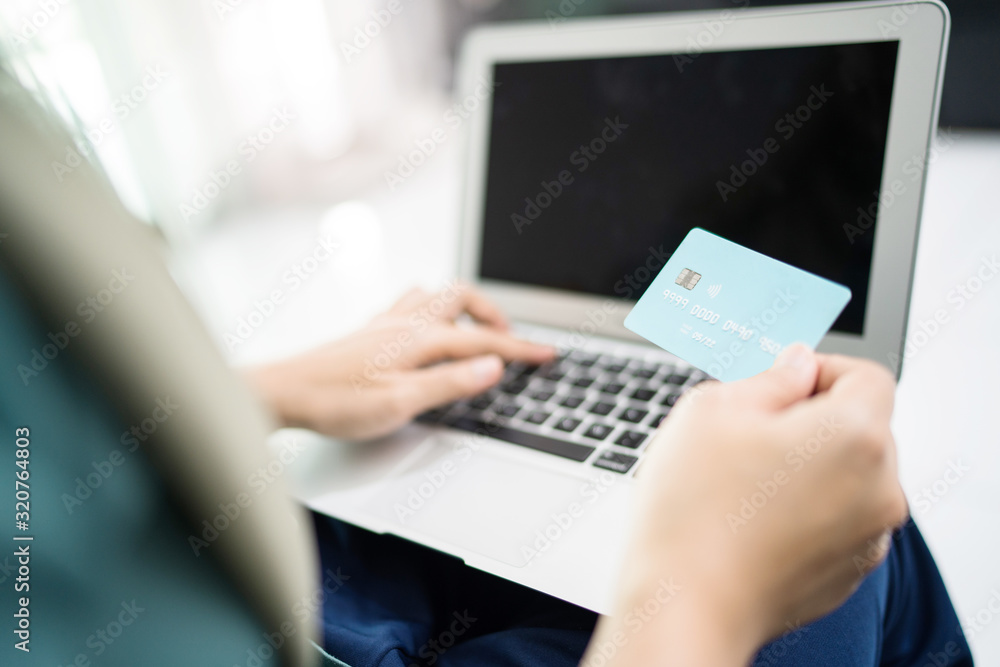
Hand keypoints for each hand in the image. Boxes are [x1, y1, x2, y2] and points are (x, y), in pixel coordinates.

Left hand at [244, 282, 553, 439]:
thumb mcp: (401, 402)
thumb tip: (493, 365)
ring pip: (437, 296)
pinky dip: (434, 310)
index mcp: (418, 338)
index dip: (520, 347)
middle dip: (494, 315)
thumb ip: (450, 383)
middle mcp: (404, 321)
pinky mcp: (371, 330)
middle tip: (512, 339)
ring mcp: (386, 322)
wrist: (284, 393)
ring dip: (464, 307)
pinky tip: (429, 330)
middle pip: (463, 298)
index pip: (483, 338)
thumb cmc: (336, 402)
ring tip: (477, 330)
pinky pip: (412, 303)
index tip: (547, 354)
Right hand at [584, 345, 907, 665]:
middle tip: (746, 435)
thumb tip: (797, 367)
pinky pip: (837, 521)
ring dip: (808, 467)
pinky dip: (805, 511)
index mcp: (855, 436)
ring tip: (743, 483)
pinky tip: (752, 519)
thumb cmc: (693, 511)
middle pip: (860, 429)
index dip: (820, 371)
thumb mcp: (712, 410)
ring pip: (847, 476)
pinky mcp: (847, 573)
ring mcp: (868, 537)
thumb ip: (769, 378)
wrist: (683, 606)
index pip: (866, 377)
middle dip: (810, 421)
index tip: (780, 385)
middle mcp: (879, 489)